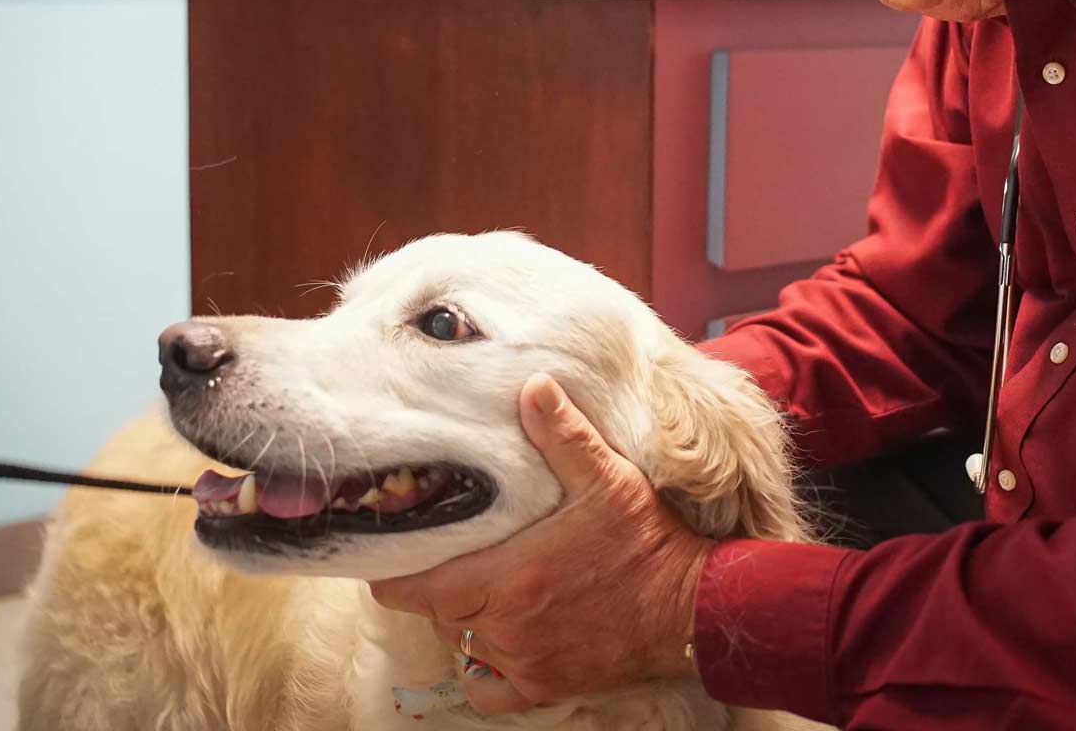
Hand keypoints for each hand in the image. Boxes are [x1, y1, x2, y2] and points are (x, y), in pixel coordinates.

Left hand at [369, 373, 709, 715]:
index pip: (421, 588)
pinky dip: (482, 668)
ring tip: (467, 584)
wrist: (692, 607)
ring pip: (463, 644)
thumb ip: (562, 434)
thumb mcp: (607, 476)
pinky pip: (490, 689)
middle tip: (436, 554)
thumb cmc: (646, 538)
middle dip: (432, 586)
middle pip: (439, 612)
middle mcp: (508, 626)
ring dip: (460, 618)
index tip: (383, 555)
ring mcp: (526, 660)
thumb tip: (531, 385)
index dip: (395, 574)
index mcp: (510, 577)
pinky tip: (491, 641)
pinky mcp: (547, 683)